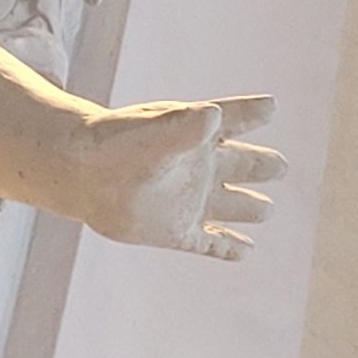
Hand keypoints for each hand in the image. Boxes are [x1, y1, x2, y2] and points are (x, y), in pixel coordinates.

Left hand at [80, 95, 283, 258]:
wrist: (79, 174)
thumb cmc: (115, 145)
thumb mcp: (153, 131)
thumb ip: (184, 125)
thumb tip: (213, 115)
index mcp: (199, 134)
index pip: (238, 119)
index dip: (255, 113)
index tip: (270, 108)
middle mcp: (202, 167)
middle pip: (247, 167)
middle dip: (264, 166)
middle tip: (277, 166)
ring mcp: (193, 201)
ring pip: (236, 207)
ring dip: (251, 210)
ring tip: (264, 210)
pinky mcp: (178, 231)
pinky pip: (212, 243)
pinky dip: (230, 249)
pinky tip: (245, 250)